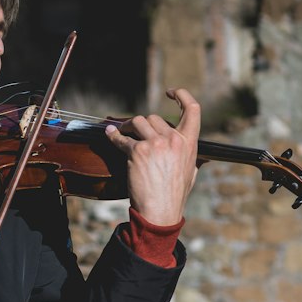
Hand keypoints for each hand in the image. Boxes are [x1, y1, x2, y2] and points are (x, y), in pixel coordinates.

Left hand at [105, 88, 199, 225]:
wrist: (160, 210)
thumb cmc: (174, 195)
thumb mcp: (191, 171)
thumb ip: (189, 155)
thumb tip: (191, 150)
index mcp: (190, 142)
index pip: (192, 108)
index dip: (182, 95)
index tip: (171, 92)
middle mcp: (173, 139)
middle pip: (155, 117)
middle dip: (143, 124)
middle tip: (133, 130)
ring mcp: (155, 144)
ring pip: (138, 122)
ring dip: (128, 126)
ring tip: (122, 131)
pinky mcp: (137, 151)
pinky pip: (122, 138)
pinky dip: (113, 136)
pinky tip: (109, 134)